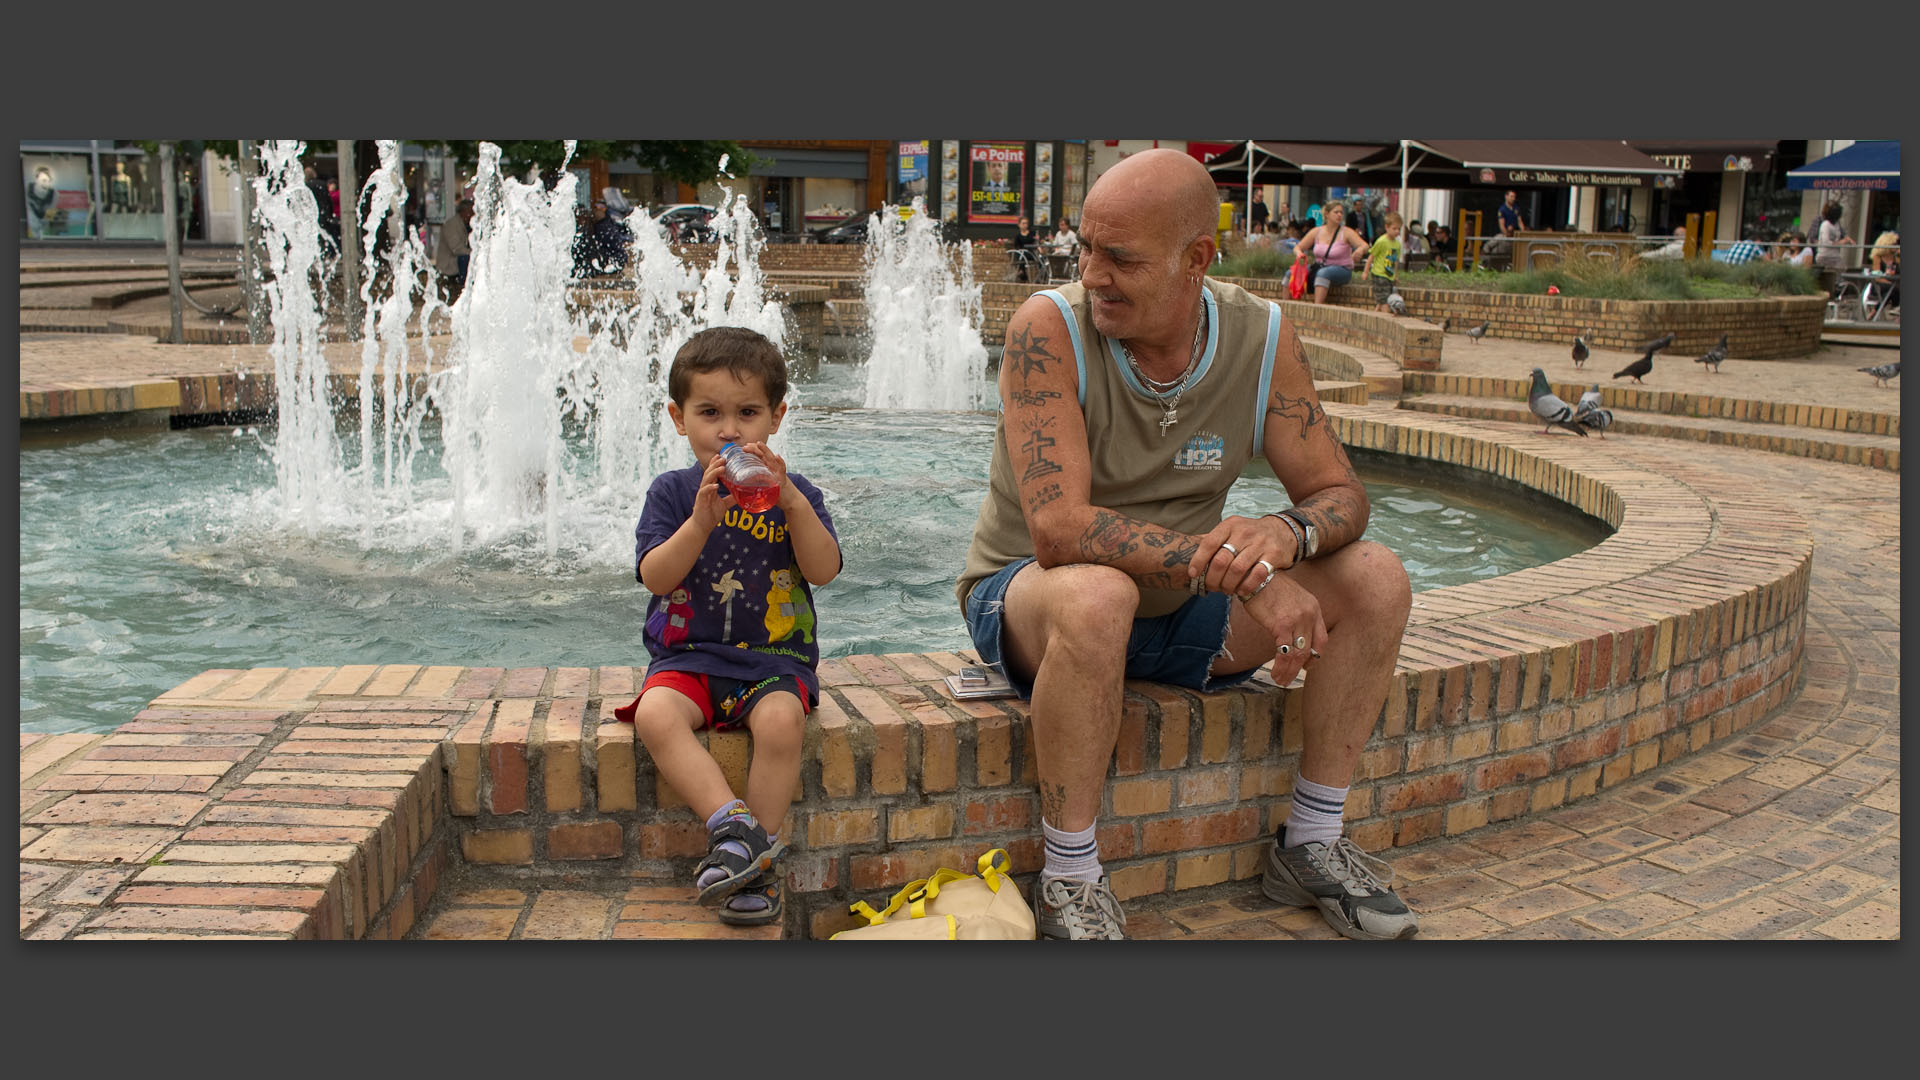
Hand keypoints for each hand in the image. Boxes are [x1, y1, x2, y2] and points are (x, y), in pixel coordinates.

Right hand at [690, 454, 734, 530]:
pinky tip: (715, 485)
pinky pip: (704, 492)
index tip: (721, 456)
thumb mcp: (724, 504)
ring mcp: (702, 494)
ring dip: (714, 473)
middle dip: (715, 464)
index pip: (712, 473)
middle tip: (723, 458)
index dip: (715, 464)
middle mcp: (705, 488)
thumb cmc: (711, 514)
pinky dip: (710, 488)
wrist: (702, 526)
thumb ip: (732, 498)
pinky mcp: (701, 500)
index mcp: (710, 487)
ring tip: (721, 467)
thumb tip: (743, 493)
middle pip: (709, 473)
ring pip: (706, 480)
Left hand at [738, 441, 798, 507]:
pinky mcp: (782, 479)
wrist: (790, 499)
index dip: (753, 449)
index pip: (760, 456)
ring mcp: (778, 472)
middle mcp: (774, 468)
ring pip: (771, 459)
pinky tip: (777, 457)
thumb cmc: (776, 492)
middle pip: (764, 455)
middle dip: (755, 449)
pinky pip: (782, 469)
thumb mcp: (765, 484)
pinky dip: (780, 462)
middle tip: (745, 446)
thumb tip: (744, 479)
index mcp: (768, 468)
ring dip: (765, 451)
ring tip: (759, 444)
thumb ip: (758, 479)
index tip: (745, 446)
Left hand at [1187, 515, 1295, 597]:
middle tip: (1212, 587)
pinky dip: (1246, 587)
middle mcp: (1244, 532)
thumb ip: (1213, 542)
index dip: (1198, 561)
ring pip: (1237, 570)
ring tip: (1225, 590)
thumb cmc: (1249, 535)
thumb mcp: (1231, 530)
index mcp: (1230, 525)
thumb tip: (1184, 555)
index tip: (1193, 574)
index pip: (1208, 543)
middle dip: (1213, 579)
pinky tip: (1241, 591)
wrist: (1281, 530)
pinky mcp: (1274, 555)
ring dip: (1228, 585)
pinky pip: (1256, 575)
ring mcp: (1260, 543)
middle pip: (1221, 560)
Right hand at [1245, 572, 1328, 686]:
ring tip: (1280, 680)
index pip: (1322, 639)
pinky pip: (1284, 652)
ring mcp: (1297, 620)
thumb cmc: (1267, 587)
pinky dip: (1281, 666)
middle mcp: (1309, 614)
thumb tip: (1292, 637)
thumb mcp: (1291, 599)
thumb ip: (1297, 616)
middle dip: (1299, 669)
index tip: (1306, 666)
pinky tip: (1275, 672)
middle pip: (1309, 650)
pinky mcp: (1282, 624)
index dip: (1314, 657)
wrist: (1253, 574)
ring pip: (1297, 654)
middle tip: (1289, 679)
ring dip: (1289, 671)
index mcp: (1314, 608)